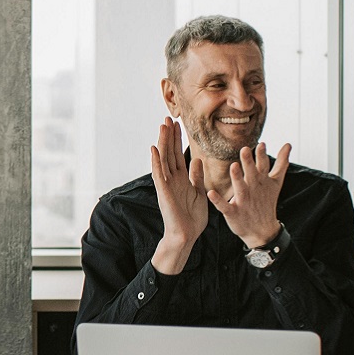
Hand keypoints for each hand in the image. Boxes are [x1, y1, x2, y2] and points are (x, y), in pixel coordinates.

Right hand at [149, 118, 207, 272]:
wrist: (186, 236)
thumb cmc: (192, 219)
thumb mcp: (199, 193)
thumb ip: (197, 177)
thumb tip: (196, 161)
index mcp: (181, 179)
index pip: (178, 155)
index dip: (177, 140)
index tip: (178, 124)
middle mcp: (172, 179)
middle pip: (169, 153)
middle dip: (169, 136)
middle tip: (167, 118)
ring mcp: (167, 185)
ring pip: (163, 159)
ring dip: (162, 143)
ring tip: (162, 126)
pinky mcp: (164, 192)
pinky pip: (159, 174)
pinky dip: (156, 162)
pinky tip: (154, 149)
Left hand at [209, 143, 289, 247]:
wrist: (262, 230)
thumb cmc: (266, 202)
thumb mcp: (275, 182)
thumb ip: (281, 163)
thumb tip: (288, 144)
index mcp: (261, 181)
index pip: (263, 166)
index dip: (262, 156)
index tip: (261, 144)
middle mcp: (253, 189)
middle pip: (251, 174)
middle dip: (248, 163)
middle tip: (245, 150)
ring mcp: (243, 201)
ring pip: (240, 187)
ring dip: (237, 178)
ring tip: (233, 166)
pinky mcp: (233, 212)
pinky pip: (224, 206)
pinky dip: (218, 200)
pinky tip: (211, 193)